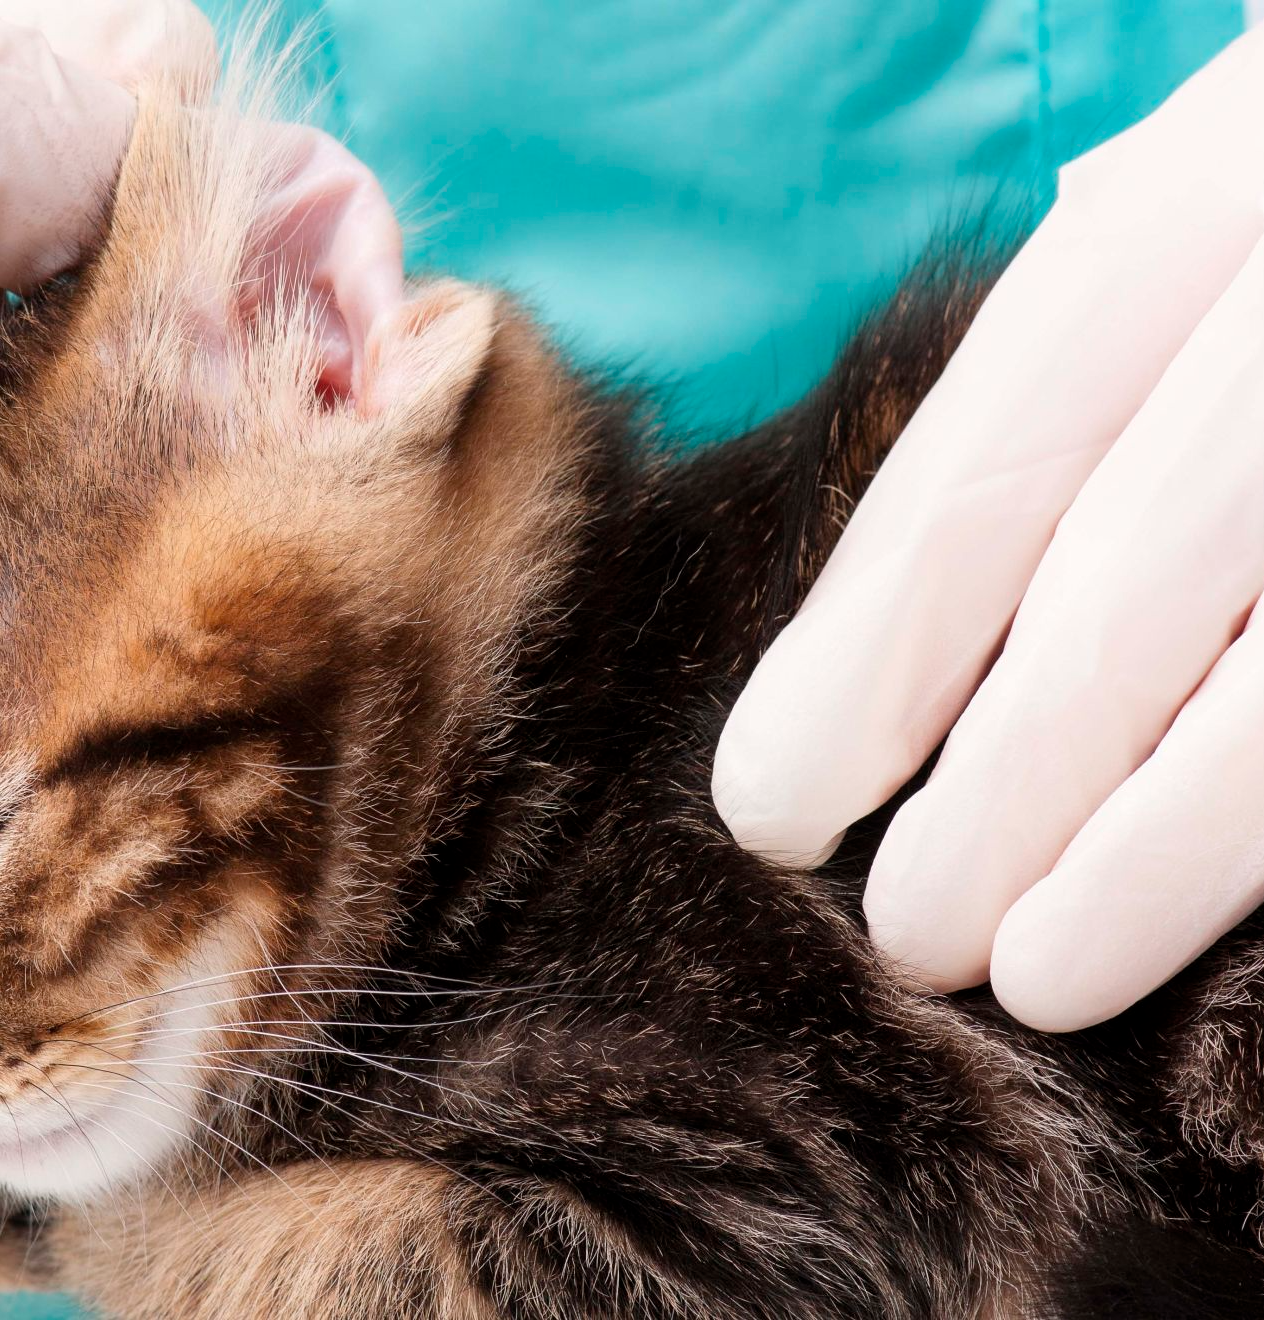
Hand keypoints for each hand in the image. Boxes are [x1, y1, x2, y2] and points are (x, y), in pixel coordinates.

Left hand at [712, 29, 1263, 1030]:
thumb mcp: (1202, 184)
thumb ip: (1094, 335)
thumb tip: (914, 555)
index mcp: (1181, 218)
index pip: (976, 483)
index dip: (862, 668)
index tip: (771, 805)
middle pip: (1111, 603)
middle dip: (993, 792)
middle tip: (902, 931)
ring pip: (1262, 700)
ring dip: (1141, 859)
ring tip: (1029, 970)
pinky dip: (1255, 820)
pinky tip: (1174, 897)